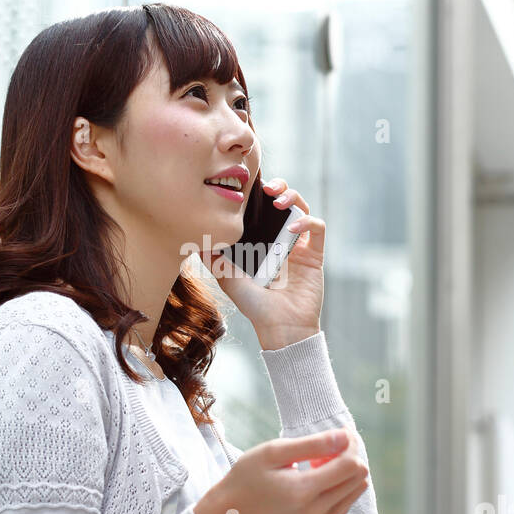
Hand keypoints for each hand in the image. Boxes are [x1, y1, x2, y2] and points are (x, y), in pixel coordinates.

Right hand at [193, 427, 368, 513]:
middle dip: (347, 456)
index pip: (350, 466)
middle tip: (323, 448)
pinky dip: (338, 486)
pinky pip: (347, 502)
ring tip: (315, 465)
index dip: (351, 444)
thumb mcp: (274, 451)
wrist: (236, 510)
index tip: (340, 431)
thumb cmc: (250, 475)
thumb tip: (346, 437)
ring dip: (343, 471)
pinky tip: (315, 481)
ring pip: (356, 489)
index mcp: (302, 493)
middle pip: (358, 477)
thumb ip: (312, 444)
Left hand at [198, 176, 324, 347]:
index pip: (262, 209)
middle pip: (284, 202)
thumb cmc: (256, 308)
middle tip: (268, 186)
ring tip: (279, 200)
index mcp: (262, 242)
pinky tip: (292, 227)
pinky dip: (306, 221)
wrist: (281, 329)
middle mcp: (281, 240)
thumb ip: (215, 260)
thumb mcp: (229, 280)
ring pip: (302, 208)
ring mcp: (299, 246)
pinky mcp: (315, 254)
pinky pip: (317, 228)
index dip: (258, 194)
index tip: (247, 185)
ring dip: (293, 197)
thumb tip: (195, 241)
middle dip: (279, 187)